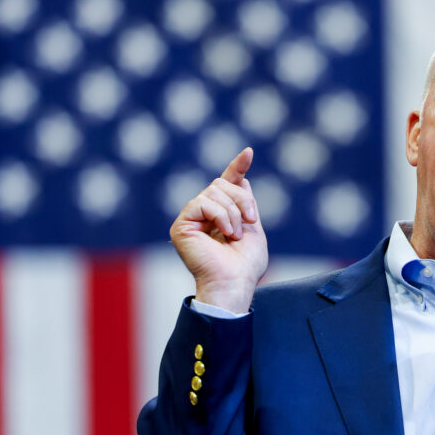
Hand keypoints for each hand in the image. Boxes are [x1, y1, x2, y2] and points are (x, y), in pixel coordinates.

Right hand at [170, 148, 268, 313]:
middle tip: (250, 222)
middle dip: (242, 200)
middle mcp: (204, 214)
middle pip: (222, 183)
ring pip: (214, 190)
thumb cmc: (245, 265)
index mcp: (221, 215)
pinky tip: (225, 233)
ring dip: (233, 212)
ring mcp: (191, 218)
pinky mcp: (181, 224)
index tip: (248, 152)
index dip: (237, 167)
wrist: (234, 282)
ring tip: (234, 235)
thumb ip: (246, 204)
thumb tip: (241, 179)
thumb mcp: (253, 229)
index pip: (228, 185)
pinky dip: (220, 216)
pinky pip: (202, 202)